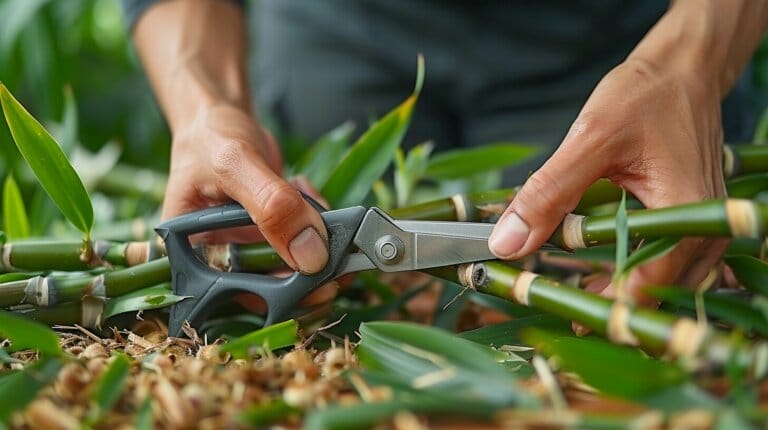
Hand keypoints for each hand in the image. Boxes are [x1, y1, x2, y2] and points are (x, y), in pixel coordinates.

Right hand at [163, 104, 330, 274]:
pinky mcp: (270, 228)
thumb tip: (310, 255)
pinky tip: (305, 189)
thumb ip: (272, 206)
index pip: (239, 290)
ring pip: (292, 262)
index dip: (281, 293)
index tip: (321, 284)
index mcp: (193, 252)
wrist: (221, 114)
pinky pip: (301, 237)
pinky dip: (314, 217)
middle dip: (309, 269)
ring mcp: (247, 243)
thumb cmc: (211, 136)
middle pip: (270, 284)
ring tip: (322, 210)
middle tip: (341, 257)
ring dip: (318, 241)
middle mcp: (219, 254)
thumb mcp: (237, 164)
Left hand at [488, 57, 728, 304]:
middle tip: (555, 305)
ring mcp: (703, 230)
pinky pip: (663, 266)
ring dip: (615, 293)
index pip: (642, 286)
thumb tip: (507, 243)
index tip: (555, 310)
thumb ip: (548, 194)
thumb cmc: (644, 96)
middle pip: (654, 295)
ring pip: (660, 287)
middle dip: (604, 305)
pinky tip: (593, 274)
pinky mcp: (692, 224)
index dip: (596, 306)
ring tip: (570, 294)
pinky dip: (628, 274)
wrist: (681, 71)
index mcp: (685, 211)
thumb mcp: (588, 140)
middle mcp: (704, 230)